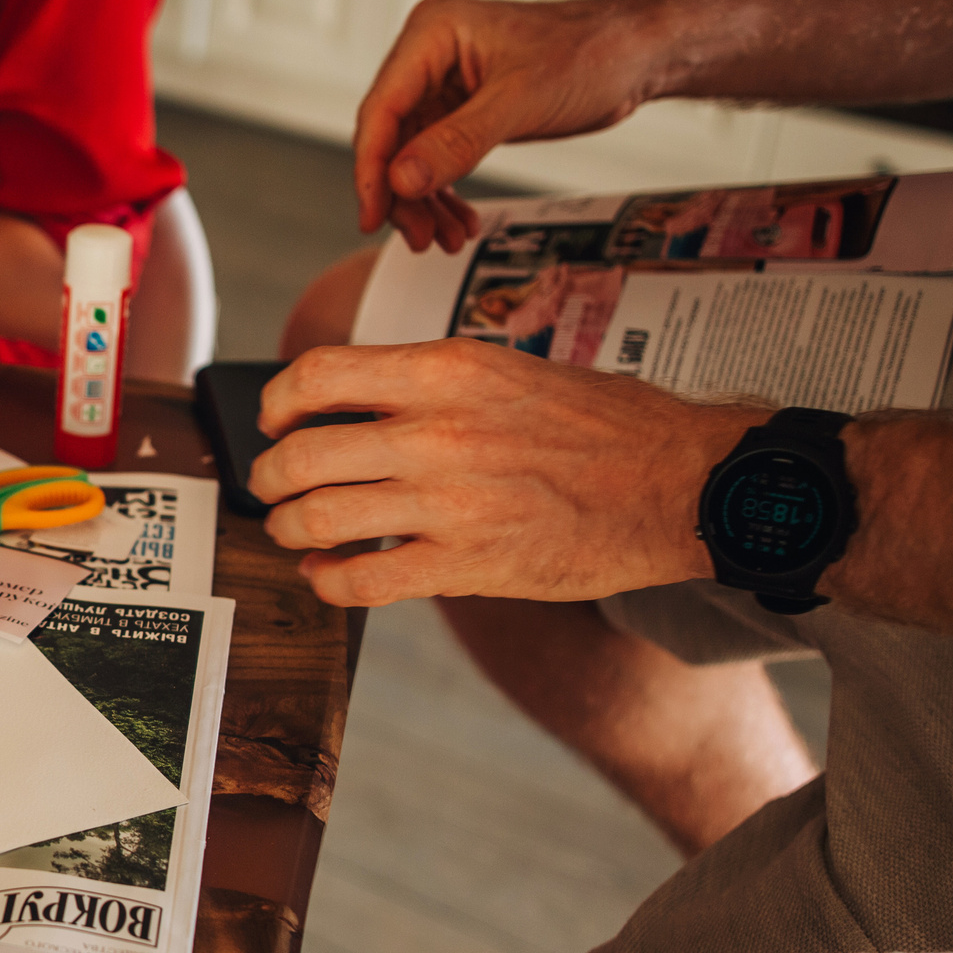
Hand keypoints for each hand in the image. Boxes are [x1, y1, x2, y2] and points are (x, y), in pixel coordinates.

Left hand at [247, 338, 757, 605]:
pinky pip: (360, 580)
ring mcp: (449, 503)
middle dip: (269, 477)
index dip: (276, 402)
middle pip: (300, 455)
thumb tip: (349, 404)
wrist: (683, 485)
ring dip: (288, 530)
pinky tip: (327, 574)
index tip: (272, 421)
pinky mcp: (466, 566)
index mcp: (448, 371)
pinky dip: (326, 581)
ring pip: (317, 519)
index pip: (318, 375)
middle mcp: (438, 432)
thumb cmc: (602, 426)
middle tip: (271, 487)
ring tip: (294, 531)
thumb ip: (428, 384)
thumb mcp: (508, 371)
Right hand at [354, 0, 667, 252]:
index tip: (373, 215)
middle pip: (391, 139)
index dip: (372, 169)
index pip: (382, 110)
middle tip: (420, 238)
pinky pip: (438, 158)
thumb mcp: (520, 101)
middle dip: (402, 194)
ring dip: (424, 202)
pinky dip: (445, 193)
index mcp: (431, 35)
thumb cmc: (591, 53)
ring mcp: (445, 85)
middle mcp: (429, 57)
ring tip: (444, 239)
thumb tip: (401, 181)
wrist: (639, 53)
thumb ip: (456, 142)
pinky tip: (459, 221)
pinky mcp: (464, 109)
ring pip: (411, 156)